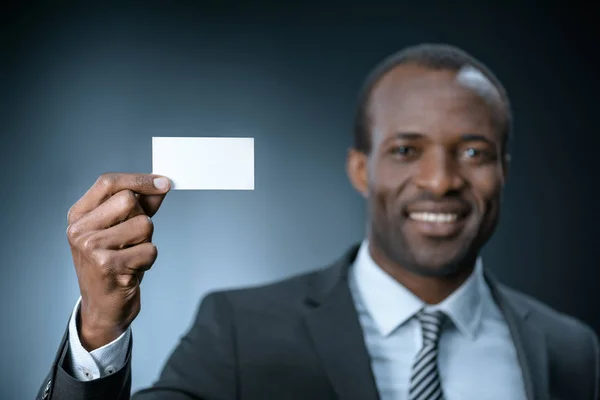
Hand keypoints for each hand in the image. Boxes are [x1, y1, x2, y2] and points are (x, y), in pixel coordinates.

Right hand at [66, 173, 170, 350]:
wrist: (103, 307)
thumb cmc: (114, 265)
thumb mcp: (122, 231)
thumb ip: (140, 205)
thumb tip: (162, 183)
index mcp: (78, 216)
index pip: (108, 182)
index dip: (139, 179)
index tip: (164, 182)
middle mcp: (79, 230)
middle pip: (129, 200)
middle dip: (142, 218)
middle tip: (133, 239)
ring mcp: (91, 248)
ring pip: (144, 225)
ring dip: (147, 241)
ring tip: (131, 256)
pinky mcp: (108, 266)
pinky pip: (149, 250)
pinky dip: (149, 260)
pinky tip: (133, 270)